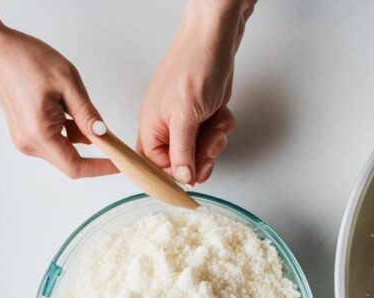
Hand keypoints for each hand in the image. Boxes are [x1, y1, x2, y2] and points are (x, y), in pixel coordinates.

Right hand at [0, 15, 115, 177]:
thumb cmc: (28, 60)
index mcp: (38, 133)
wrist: (0, 49)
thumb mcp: (68, 84)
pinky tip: (65, 107)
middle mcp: (28, 142)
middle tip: (113, 136)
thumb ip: (87, 114)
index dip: (101, 168)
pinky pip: (55, 140)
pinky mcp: (26, 132)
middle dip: (95, 152)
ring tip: (74, 104)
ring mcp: (25, 138)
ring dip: (80, 134)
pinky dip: (69, 130)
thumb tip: (104, 136)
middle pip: (71, 161)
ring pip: (65, 150)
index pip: (76, 167)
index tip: (121, 164)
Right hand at [137, 0, 253, 184]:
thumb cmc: (193, 68)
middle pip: (183, 163)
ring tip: (214, 122)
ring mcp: (187, 122)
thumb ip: (181, 152)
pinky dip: (222, 127)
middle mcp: (167, 127)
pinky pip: (215, 136)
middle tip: (209, 146)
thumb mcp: (184, 116)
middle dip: (201, 157)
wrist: (216, 43)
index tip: (192, 174)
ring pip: (202, 151)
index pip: (155, 166)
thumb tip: (181, 178)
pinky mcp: (205, 116)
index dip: (174, 173)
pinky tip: (221, 113)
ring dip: (215, 141)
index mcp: (151, 128)